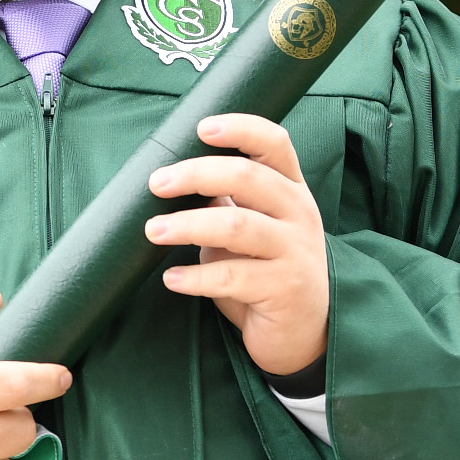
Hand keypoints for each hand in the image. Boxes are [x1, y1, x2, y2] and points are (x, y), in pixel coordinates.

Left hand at [145, 113, 328, 378]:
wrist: (305, 331)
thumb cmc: (267, 269)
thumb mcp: (254, 226)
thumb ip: (226, 200)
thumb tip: (171, 176)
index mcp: (291, 189)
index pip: (274, 144)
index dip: (240, 129)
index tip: (202, 128)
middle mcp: (298, 213)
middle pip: (248, 177)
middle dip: (196, 175)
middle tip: (157, 183)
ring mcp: (295, 251)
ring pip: (237, 226)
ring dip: (188, 225)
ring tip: (154, 231)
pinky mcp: (284, 289)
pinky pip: (233, 277)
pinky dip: (196, 277)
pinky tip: (172, 278)